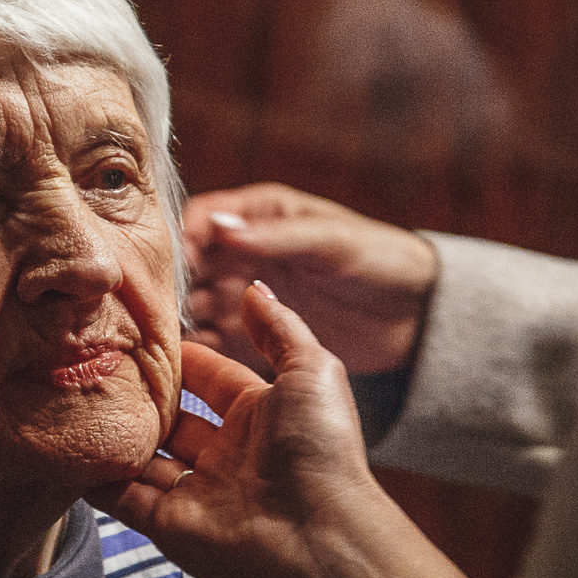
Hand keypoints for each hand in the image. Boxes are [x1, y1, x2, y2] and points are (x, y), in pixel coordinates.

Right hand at [89, 282, 390, 577]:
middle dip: (142, 396)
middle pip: (173, 419)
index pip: (209, 377)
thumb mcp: (311, 371)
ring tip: (74, 400)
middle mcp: (227, 453)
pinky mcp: (170, 526)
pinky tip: (71, 449)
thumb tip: (254, 288)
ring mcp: (197, 492)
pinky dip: (98, 479)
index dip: (180, 359)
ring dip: (116, 434)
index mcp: (260, 416)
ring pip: (144, 458)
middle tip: (98, 364)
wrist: (318, 537)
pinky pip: (124, 498)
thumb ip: (279, 329)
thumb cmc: (320, 450)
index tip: (140, 334)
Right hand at [182, 183, 438, 374]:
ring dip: (181, 320)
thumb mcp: (331, 242)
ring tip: (164, 338)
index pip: (202, 220)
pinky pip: (216, 341)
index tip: (168, 265)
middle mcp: (246, 254)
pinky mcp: (256, 337)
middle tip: (157, 309)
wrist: (419, 312)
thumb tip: (218, 227)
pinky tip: (187, 363)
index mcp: (261, 215)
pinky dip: (199, 351)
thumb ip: (276, 236)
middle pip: (189, 265)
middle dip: (172, 284)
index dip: (180, 239)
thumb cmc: (382, 260)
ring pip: (196, 304)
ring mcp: (248, 296)